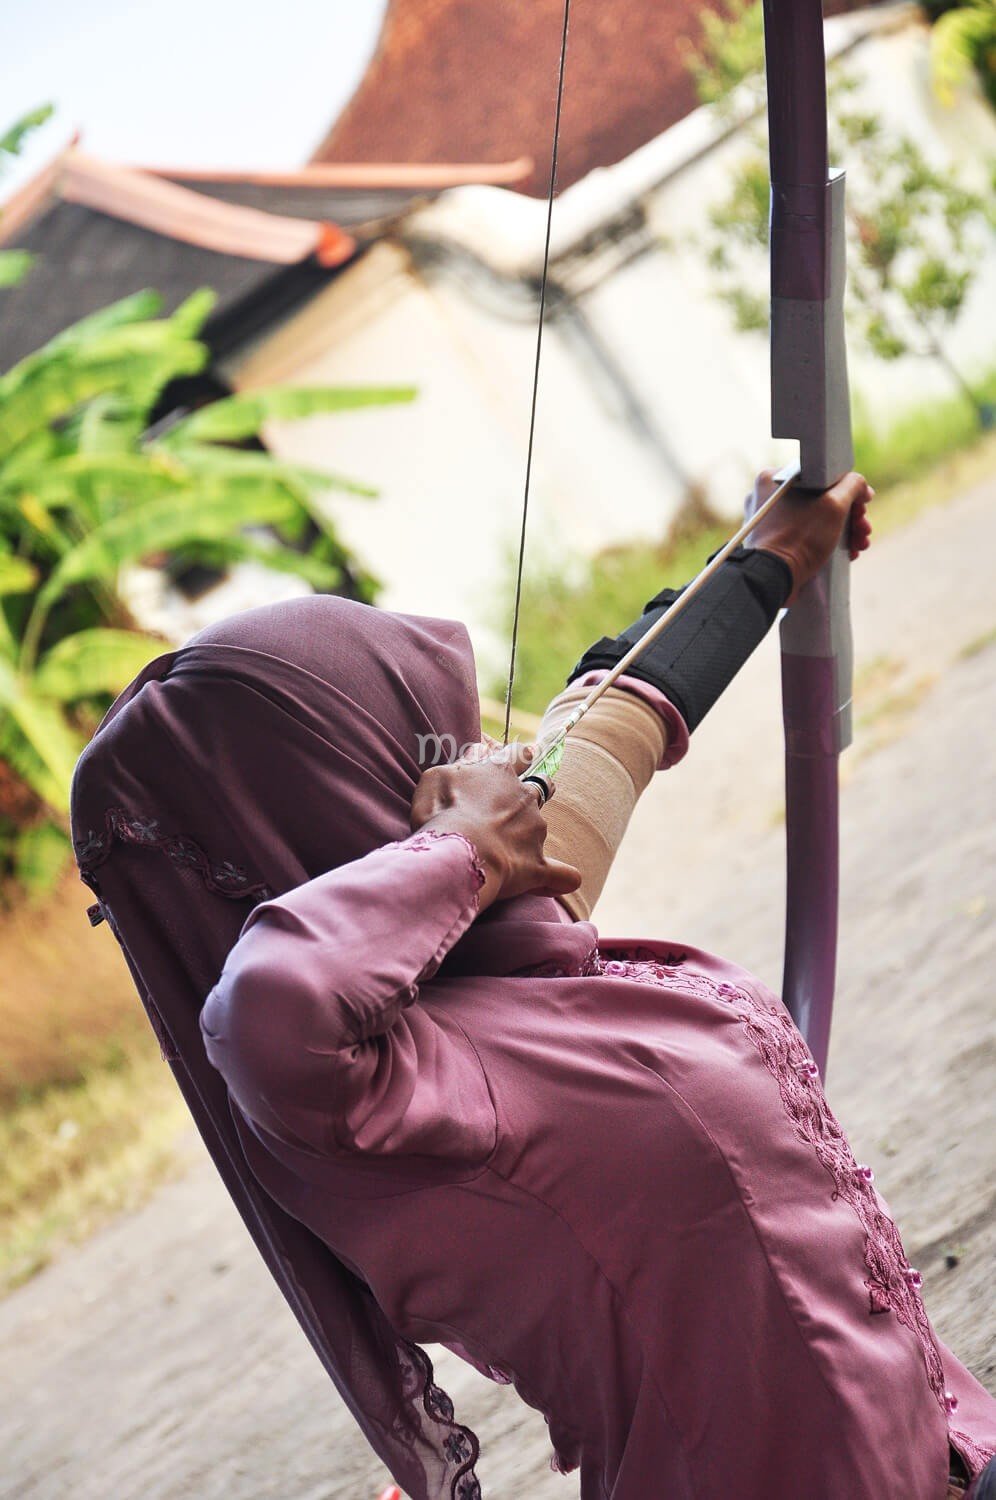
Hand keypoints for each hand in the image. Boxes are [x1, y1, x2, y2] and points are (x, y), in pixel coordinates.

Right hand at [410, 743, 581, 912]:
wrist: (459, 852)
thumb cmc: (441, 814)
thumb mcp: (437, 777)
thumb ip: (461, 764)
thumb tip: (478, 753)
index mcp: (500, 773)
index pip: (518, 754)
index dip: (519, 757)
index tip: (520, 760)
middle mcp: (524, 797)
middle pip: (541, 785)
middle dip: (534, 791)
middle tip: (517, 805)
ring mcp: (535, 830)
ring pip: (541, 826)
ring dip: (529, 834)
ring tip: (507, 852)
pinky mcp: (538, 864)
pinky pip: (562, 875)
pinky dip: (561, 879)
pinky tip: (560, 884)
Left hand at [746, 469, 873, 603]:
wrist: (773, 579)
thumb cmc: (799, 539)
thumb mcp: (834, 505)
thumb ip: (852, 485)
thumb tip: (860, 484)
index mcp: (774, 478)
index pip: (821, 476)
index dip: (848, 490)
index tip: (863, 506)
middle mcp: (767, 497)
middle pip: (820, 499)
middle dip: (849, 516)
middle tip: (864, 529)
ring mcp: (768, 521)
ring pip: (815, 519)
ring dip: (843, 530)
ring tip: (860, 545)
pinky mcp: (773, 543)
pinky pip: (804, 536)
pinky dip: (826, 542)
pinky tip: (848, 553)